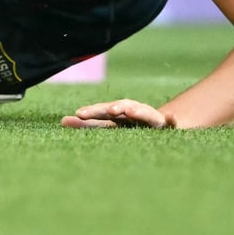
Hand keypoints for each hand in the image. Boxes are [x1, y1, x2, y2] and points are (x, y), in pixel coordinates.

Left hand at [61, 99, 176, 128]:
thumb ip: (89, 125)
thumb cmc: (130, 126)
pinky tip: (172, 119)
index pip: (103, 112)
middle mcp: (134, 113)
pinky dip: (171, 121)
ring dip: (138, 110)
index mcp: (118, 115)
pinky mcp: (168, 126)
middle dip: (115, 108)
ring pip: (145, 112)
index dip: (91, 112)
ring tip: (130, 111)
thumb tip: (62, 121)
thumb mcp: (110, 126)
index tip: (77, 115)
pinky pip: (170, 123)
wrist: (161, 124)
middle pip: (123, 107)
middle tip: (108, 110)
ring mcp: (151, 119)